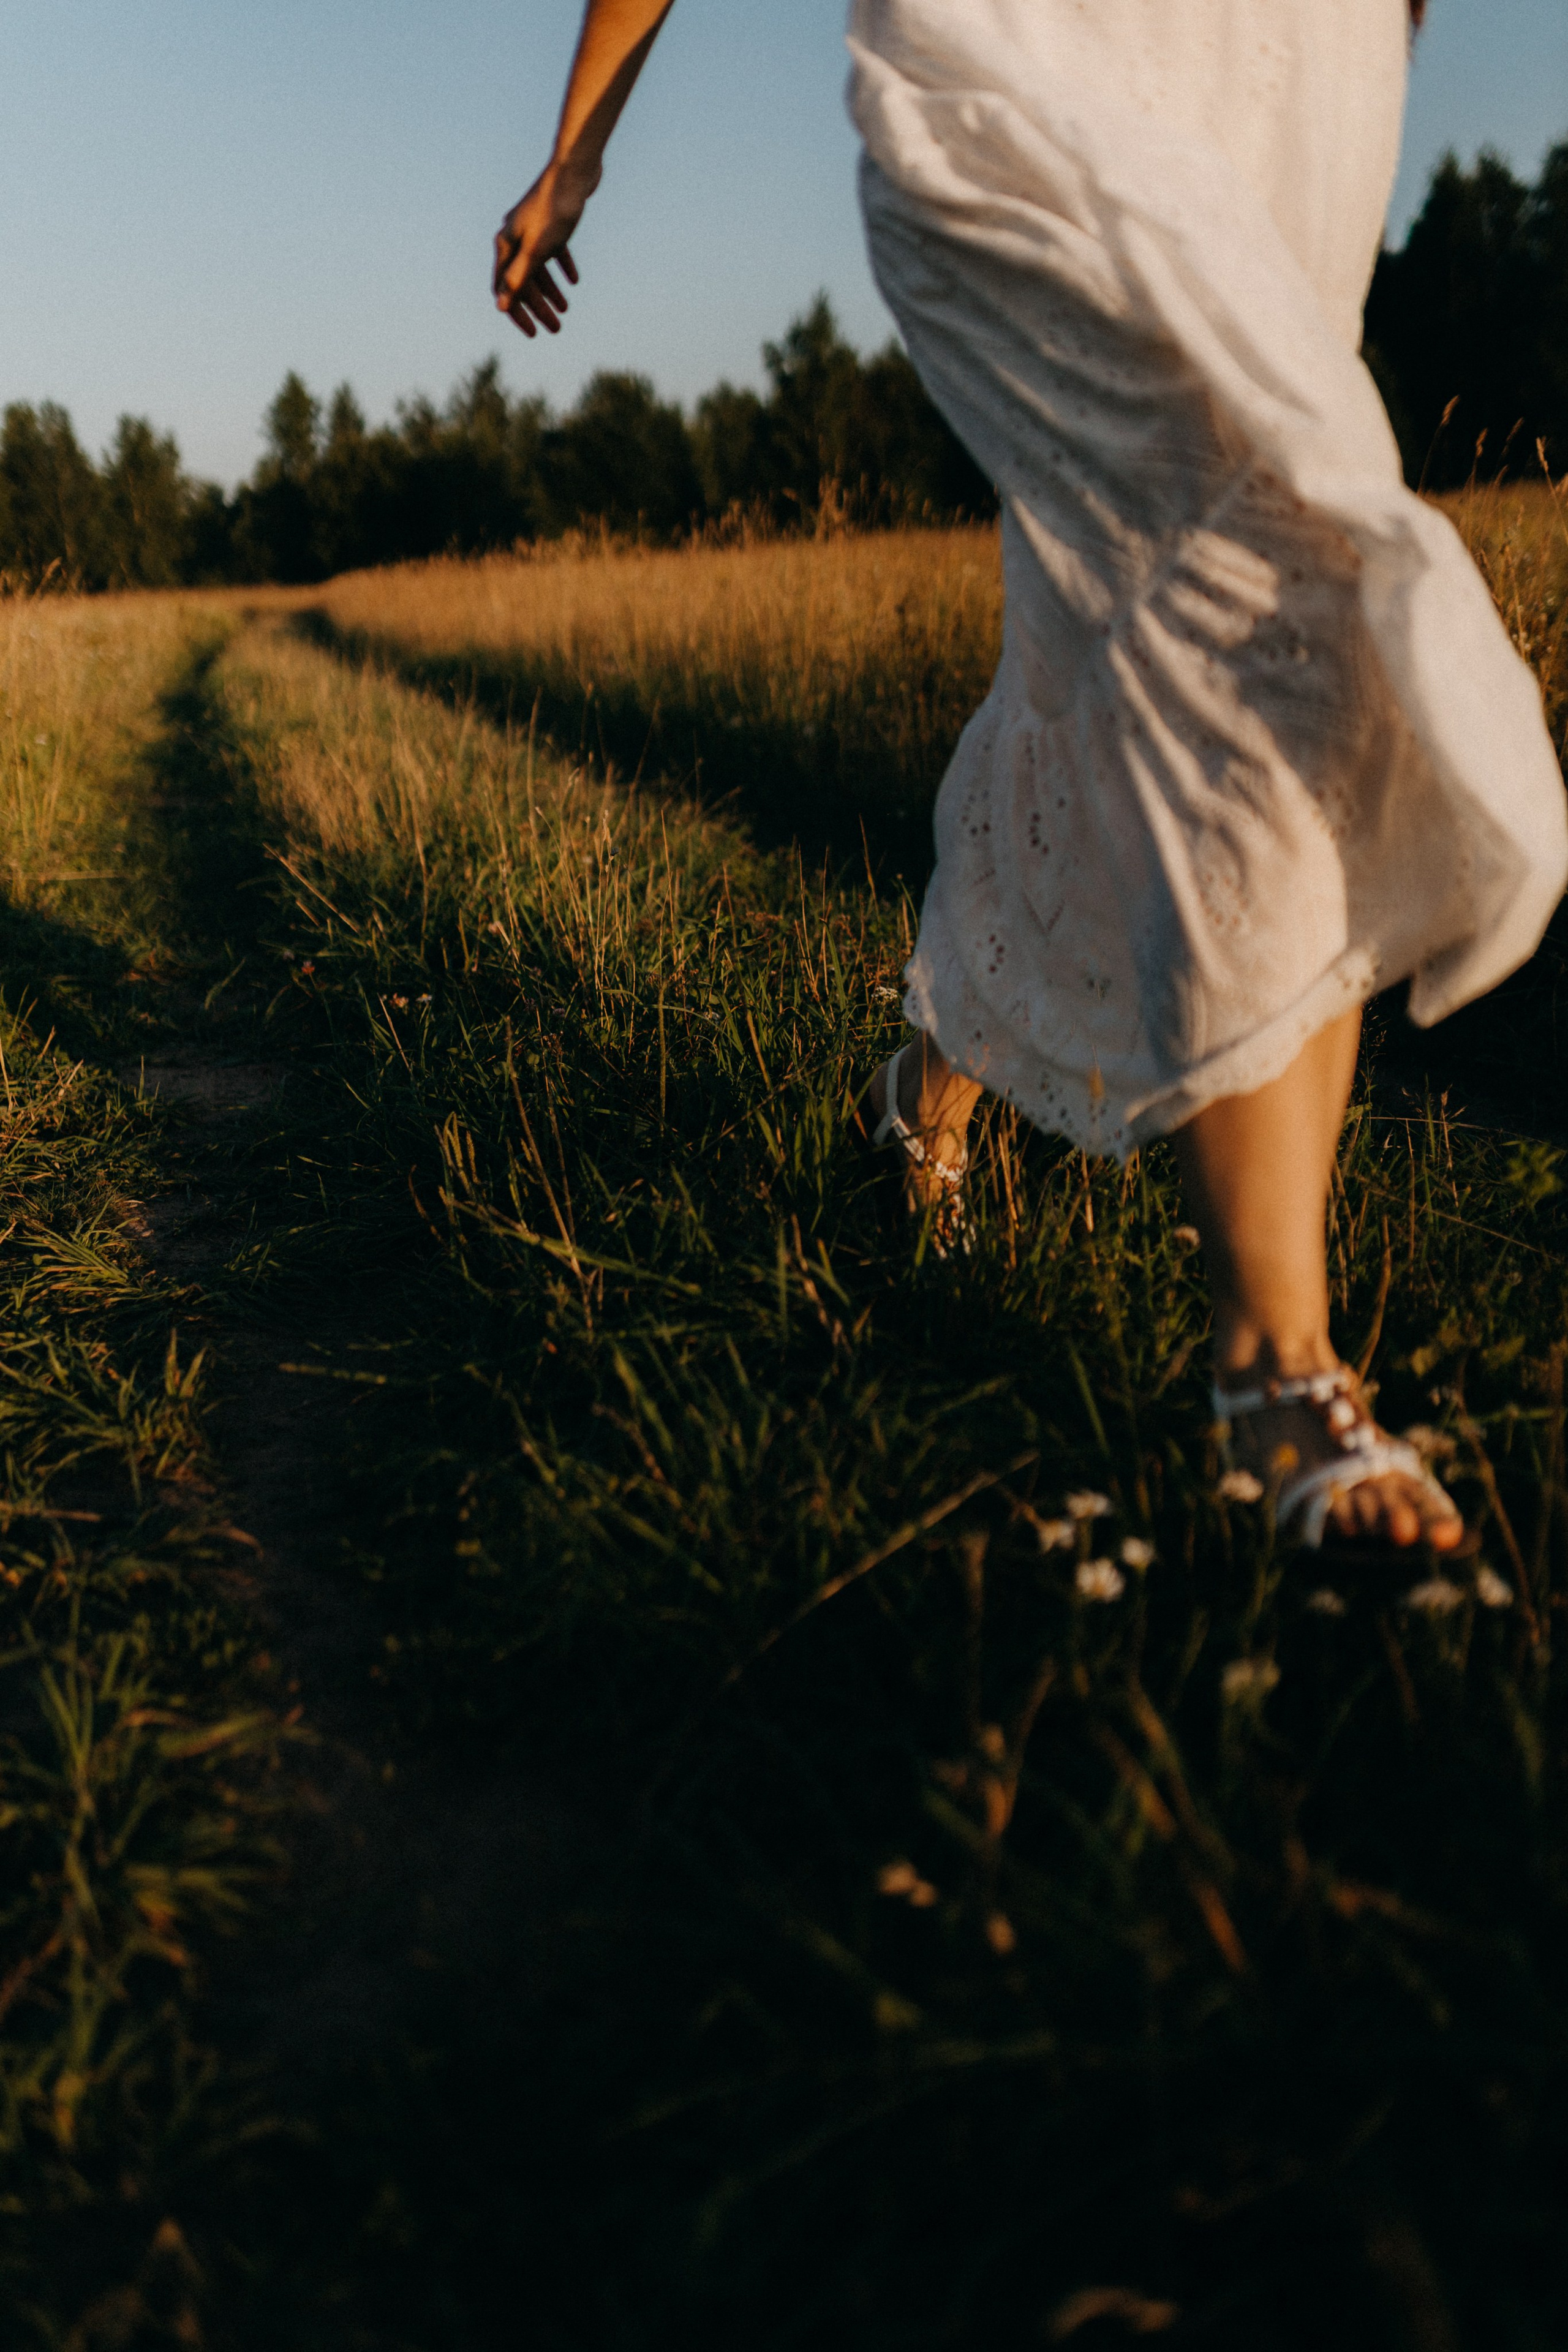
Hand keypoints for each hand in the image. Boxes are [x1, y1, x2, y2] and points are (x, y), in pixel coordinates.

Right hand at [493, 157, 596, 336]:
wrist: (575, 168)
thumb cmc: (556, 208)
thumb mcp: (538, 248)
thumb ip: (519, 276)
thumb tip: (501, 305)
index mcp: (506, 244)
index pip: (505, 288)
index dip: (518, 313)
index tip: (533, 334)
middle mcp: (514, 236)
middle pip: (523, 281)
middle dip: (539, 308)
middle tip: (556, 329)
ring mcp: (531, 228)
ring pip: (538, 268)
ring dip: (551, 291)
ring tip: (566, 310)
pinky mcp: (550, 221)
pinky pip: (553, 251)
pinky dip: (562, 267)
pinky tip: (574, 281)